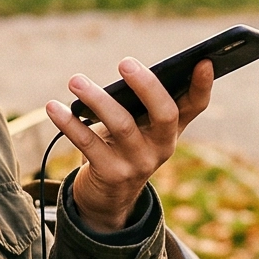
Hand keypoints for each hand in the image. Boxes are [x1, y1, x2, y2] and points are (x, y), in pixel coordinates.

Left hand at [47, 57, 212, 231]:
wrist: (108, 197)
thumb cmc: (122, 146)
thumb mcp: (139, 126)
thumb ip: (141, 102)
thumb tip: (128, 70)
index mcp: (172, 129)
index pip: (196, 105)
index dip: (203, 84)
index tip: (205, 60)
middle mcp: (162, 147)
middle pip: (164, 114)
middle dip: (147, 86)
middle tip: (125, 62)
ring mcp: (138, 163)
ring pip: (121, 126)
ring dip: (97, 99)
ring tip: (75, 81)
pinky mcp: (111, 174)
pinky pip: (88, 144)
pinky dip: (69, 123)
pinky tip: (54, 107)